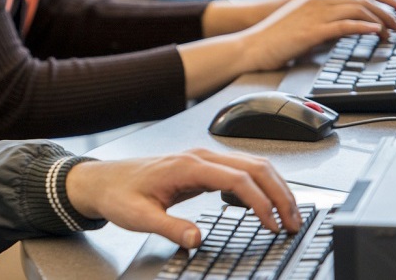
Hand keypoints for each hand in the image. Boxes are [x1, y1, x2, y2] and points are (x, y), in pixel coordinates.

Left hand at [64, 150, 300, 247]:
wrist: (102, 180)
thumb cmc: (119, 194)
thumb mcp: (140, 217)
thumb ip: (170, 228)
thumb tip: (197, 239)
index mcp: (188, 166)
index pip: (239, 179)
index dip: (262, 202)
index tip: (273, 225)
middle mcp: (200, 157)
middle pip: (255, 167)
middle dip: (280, 194)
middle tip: (294, 222)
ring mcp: (202, 158)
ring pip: (252, 164)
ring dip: (275, 187)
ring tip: (288, 215)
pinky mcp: (202, 165)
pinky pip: (241, 168)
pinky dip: (261, 184)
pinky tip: (264, 203)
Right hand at [204, 0, 395, 36]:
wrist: (250, 46)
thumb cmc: (275, 38)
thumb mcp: (305, 23)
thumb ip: (328, 20)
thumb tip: (352, 25)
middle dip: (387, 6)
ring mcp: (314, 13)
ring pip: (356, 8)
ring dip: (380, 18)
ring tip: (394, 29)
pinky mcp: (311, 30)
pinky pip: (343, 25)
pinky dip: (362, 26)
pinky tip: (375, 32)